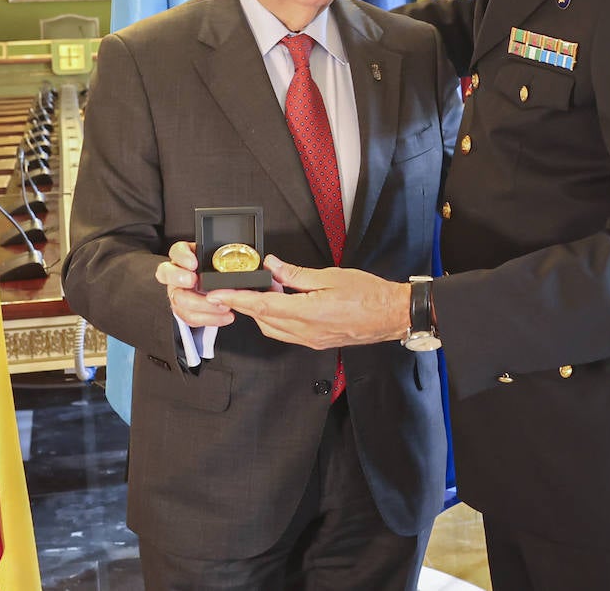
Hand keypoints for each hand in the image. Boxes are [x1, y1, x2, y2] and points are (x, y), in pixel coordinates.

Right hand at [156, 240, 234, 327]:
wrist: (221, 290)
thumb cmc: (220, 272)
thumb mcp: (222, 261)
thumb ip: (226, 259)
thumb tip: (244, 261)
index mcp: (185, 256)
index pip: (176, 251)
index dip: (182, 256)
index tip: (193, 263)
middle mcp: (177, 273)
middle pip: (166, 273)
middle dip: (180, 278)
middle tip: (193, 281)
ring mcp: (177, 292)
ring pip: (177, 299)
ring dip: (200, 304)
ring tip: (222, 305)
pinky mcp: (183, 309)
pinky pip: (188, 316)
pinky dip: (207, 318)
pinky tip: (223, 316)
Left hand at [211, 255, 409, 348]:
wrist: (392, 315)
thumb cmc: (369, 294)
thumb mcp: (331, 276)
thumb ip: (297, 274)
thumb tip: (272, 267)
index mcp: (309, 313)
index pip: (262, 307)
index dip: (236, 300)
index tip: (216, 295)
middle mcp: (306, 332)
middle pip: (263, 321)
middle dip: (245, 304)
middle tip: (235, 288)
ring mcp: (311, 340)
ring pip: (273, 329)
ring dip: (262, 312)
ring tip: (264, 290)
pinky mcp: (317, 342)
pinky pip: (287, 333)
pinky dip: (277, 318)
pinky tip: (281, 303)